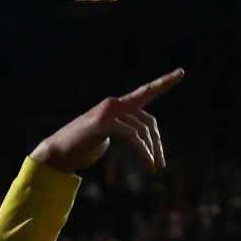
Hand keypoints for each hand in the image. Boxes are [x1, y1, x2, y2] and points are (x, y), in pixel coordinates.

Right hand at [31, 69, 184, 173]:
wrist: (59, 152)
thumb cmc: (82, 147)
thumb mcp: (107, 138)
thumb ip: (123, 131)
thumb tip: (138, 137)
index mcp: (118, 107)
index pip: (146, 93)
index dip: (163, 83)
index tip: (181, 72)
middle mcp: (115, 104)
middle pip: (148, 120)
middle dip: (157, 143)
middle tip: (160, 165)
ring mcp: (109, 111)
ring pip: (142, 129)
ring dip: (151, 151)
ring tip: (153, 168)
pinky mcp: (104, 122)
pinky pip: (133, 135)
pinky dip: (143, 150)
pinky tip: (148, 162)